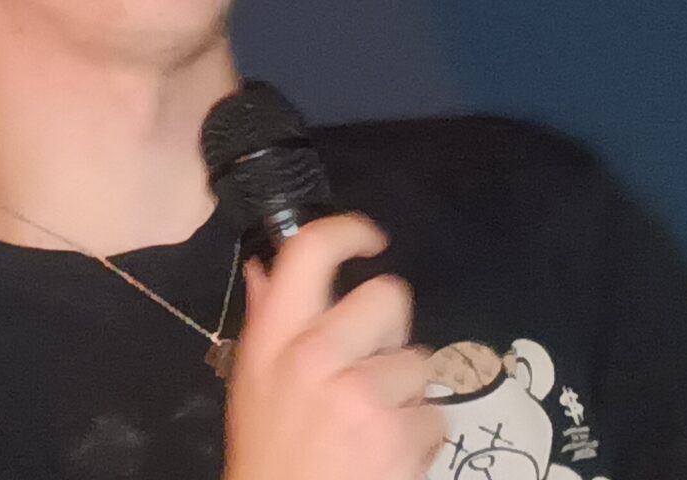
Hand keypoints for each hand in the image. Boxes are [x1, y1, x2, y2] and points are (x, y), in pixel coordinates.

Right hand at [222, 214, 444, 479]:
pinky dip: (419, 437)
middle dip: (391, 330)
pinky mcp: (397, 434)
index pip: (310, 253)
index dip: (348, 231)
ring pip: (418, 362)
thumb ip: (266, 322)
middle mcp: (315, 357)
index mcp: (274, 340)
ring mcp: (360, 396)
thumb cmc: (269, 453)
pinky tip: (387, 455)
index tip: (370, 239)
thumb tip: (264, 266)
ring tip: (372, 426)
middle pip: (389, 297)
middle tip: (371, 367)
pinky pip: (434, 415)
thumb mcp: (252, 385)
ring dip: (405, 394)